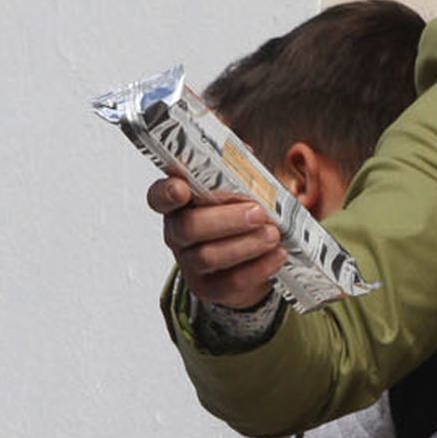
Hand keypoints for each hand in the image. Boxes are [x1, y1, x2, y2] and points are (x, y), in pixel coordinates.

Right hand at [147, 175, 285, 309]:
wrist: (249, 260)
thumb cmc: (239, 214)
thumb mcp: (239, 186)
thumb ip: (237, 167)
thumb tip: (245, 149)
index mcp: (178, 203)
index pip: (159, 197)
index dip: (166, 193)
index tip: (182, 189)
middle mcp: (177, 233)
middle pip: (188, 228)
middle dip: (225, 219)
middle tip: (258, 213)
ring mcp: (189, 263)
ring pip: (208, 256)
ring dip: (245, 244)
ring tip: (273, 234)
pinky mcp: (208, 288)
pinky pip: (230, 282)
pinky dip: (257, 268)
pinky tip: (278, 255)